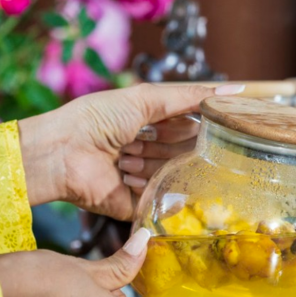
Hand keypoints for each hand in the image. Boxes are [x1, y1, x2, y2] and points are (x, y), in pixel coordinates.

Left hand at [19, 83, 244, 219]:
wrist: (60, 153)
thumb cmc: (97, 119)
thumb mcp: (145, 98)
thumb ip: (189, 96)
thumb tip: (235, 90)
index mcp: (145, 125)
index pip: (184, 127)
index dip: (196, 125)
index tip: (214, 123)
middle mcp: (144, 152)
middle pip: (180, 153)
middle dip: (173, 145)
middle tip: (150, 137)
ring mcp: (139, 180)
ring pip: (171, 177)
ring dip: (151, 162)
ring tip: (122, 152)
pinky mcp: (134, 206)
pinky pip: (158, 203)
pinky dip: (148, 187)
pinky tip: (126, 173)